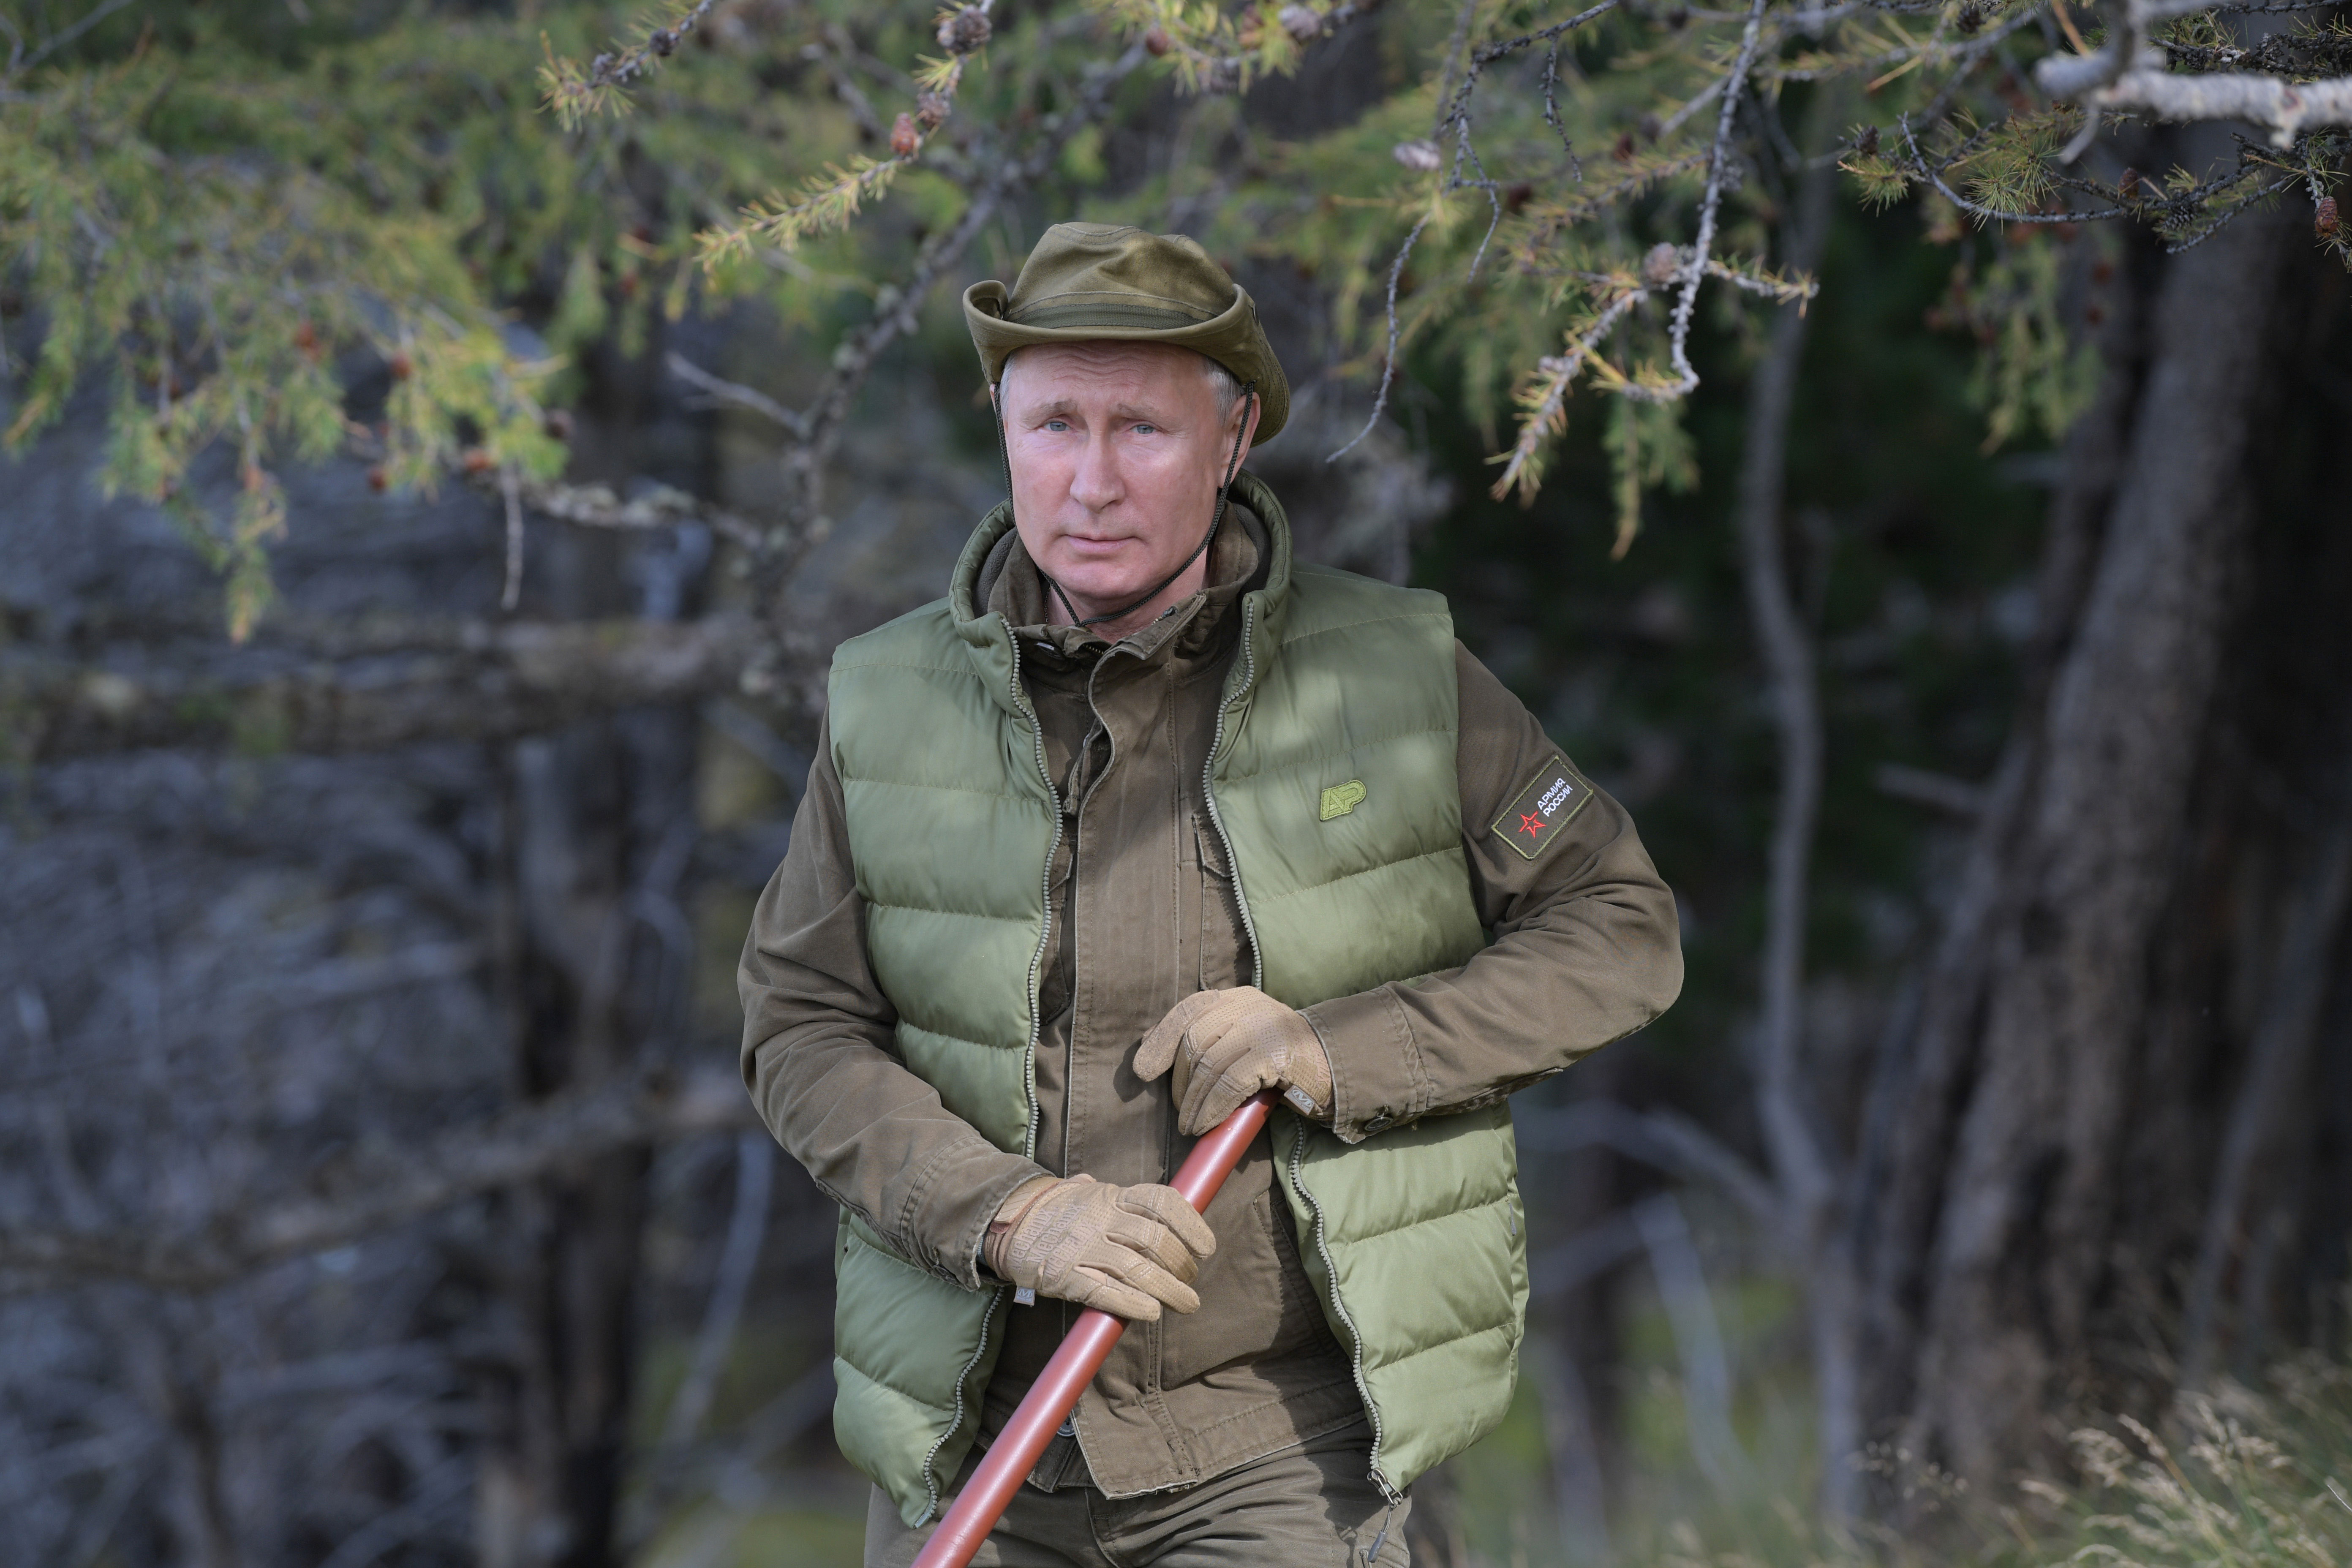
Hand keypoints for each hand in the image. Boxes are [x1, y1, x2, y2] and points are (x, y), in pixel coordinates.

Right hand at [983, 1174, 1216, 1320]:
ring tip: (1187, 1303)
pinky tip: (1152, 1312)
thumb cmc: (1060, 1213)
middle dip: (1183, 1265)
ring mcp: (1082, 1246)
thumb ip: (1124, 1201)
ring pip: (1137, 1268)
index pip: (1161, 1202)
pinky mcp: (1065, 1275)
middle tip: (1190, 1281)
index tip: (1207, 1247)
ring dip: (1169, 1290)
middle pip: (1155, 1240)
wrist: (1007, 1223)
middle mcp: (1100, 1217)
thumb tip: (1167, 1209)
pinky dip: (1132, 1304)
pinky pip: (1105, 1291)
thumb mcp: (1092, 1193)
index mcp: (1111, 1195)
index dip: (1191, 1224)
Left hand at [1135, 985, 1334, 1135]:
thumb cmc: (1280, 1062)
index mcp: (1235, 998)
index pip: (1188, 1009)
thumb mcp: (1240, 1040)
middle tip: (1181, 1112)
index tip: (1143, 1069)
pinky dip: (1212, 1106)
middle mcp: (1247, 1005)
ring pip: (1208, 1062)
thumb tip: (1148, 1047)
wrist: (1334, 1069)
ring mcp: (1262, 1025)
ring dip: (1193, 1101)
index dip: (1161, 1039)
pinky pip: (1229, 1082)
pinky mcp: (1274, 1052)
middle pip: (1194, 1038)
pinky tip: (1206, 1123)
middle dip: (1178, 1080)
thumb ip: (1205, 1037)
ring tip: (1191, 1125)